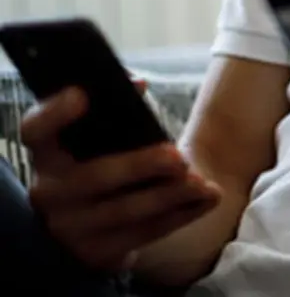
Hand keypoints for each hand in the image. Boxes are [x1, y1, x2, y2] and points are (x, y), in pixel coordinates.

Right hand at [21, 86, 221, 272]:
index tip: (80, 95)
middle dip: (139, 167)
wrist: (86, 226)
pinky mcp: (98, 252)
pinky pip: (145, 234)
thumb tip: (138, 84)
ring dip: (169, 196)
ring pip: (124, 211)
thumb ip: (113, 110)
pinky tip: (208, 199)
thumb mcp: (95, 140)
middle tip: (178, 157)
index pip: (36, 130)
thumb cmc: (98, 164)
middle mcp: (51, 191)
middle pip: (92, 177)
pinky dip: (181, 215)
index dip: (54, 113)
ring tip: (202, 183)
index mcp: (47, 153)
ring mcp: (71, 226)